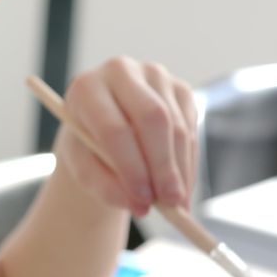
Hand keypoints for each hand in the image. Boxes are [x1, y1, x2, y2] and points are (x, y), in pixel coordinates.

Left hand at [53, 56, 197, 216]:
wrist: (101, 127)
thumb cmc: (88, 149)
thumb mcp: (84, 170)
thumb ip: (106, 187)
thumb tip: (141, 205)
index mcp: (86, 88)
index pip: (114, 127)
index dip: (131, 166)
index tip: (142, 199)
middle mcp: (121, 71)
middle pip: (153, 118)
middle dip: (163, 166)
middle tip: (169, 203)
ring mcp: (154, 76)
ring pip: (177, 126)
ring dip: (179, 169)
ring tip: (176, 203)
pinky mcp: (179, 88)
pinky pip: (191, 129)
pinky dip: (188, 163)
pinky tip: (182, 187)